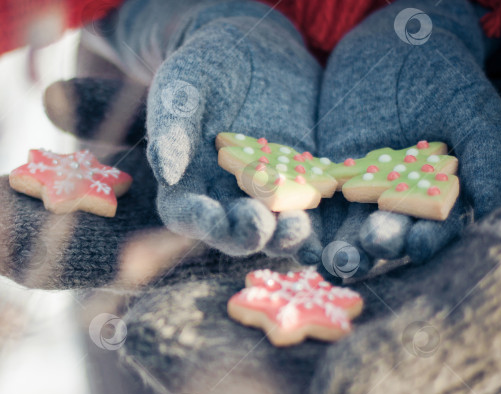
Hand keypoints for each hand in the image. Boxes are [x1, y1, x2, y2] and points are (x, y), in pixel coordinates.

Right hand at [111, 0, 326, 258]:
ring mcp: (266, 197)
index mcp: (187, 185)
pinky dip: (321, 215)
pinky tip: (334, 211)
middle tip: (262, 225)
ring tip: (298, 225)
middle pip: (233, 232)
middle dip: (248, 233)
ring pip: (275, 229)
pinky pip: (310, 205)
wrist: (252, 50)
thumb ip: (172, 128)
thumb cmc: (204, 67)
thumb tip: (166, 172)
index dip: (199, 220)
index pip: (188, 214)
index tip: (214, 218)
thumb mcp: (182, 88)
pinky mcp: (301, 184)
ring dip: (286, 236)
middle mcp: (225, 201)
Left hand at [315, 0, 500, 275]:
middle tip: (365, 250)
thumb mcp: (468, 108)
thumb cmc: (441, 75)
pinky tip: (297, 232)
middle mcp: (397, 203)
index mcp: (437, 195)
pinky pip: (315, 204)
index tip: (417, 246)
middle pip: (388, 235)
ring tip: (329, 259)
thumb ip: (482, 155)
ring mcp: (358, 194)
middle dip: (377, 246)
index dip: (428, 239)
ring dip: (338, 248)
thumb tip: (492, 206)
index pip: (434, 227)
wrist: (389, 47)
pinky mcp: (324, 179)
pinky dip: (306, 221)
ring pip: (347, 230)